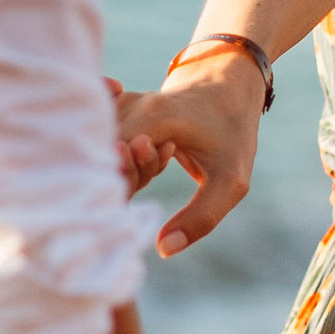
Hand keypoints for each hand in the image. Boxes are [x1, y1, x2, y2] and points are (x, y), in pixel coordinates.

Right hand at [112, 62, 264, 254]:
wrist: (230, 83)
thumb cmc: (232, 132)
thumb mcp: (230, 181)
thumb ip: (200, 218)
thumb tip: (163, 250)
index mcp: (151, 119)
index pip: (111, 166)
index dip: (123, 189)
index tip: (150, 183)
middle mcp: (128, 106)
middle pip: (102, 159)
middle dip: (128, 177)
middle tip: (167, 161)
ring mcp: (119, 103)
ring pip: (102, 149)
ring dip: (128, 165)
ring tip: (167, 152)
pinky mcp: (117, 105)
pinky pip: (104, 138)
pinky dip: (120, 152)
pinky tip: (150, 143)